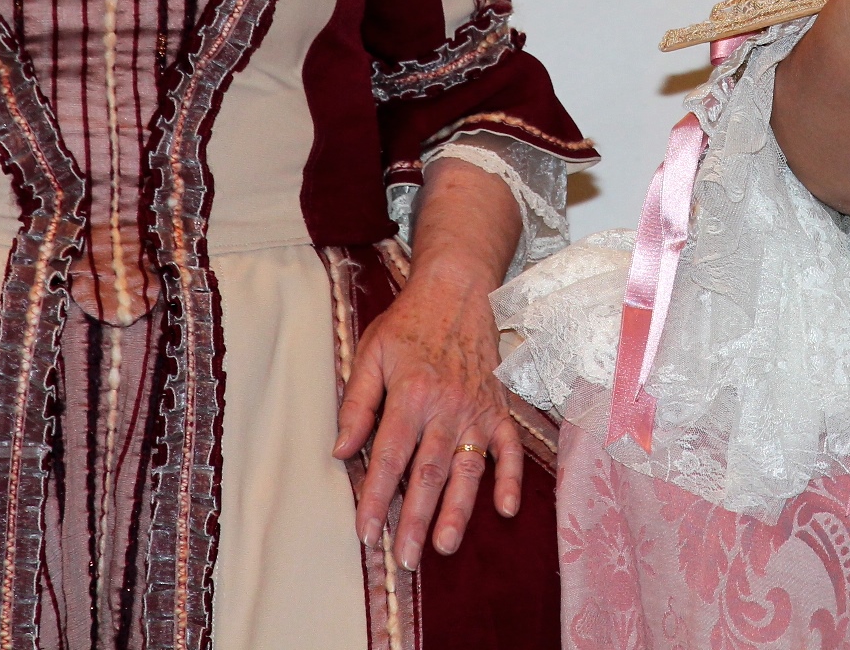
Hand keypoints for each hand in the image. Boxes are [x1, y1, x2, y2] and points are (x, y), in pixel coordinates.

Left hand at [331, 261, 521, 569]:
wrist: (456, 290)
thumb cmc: (408, 324)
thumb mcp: (370, 353)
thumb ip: (357, 403)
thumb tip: (341, 450)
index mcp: (410, 394)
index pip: (390, 456)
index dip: (376, 496)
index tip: (365, 531)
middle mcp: (446, 406)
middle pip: (429, 472)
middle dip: (415, 518)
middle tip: (405, 558)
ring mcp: (477, 409)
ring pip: (467, 467)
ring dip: (458, 509)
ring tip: (445, 544)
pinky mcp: (499, 408)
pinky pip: (509, 448)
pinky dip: (509, 477)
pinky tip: (505, 509)